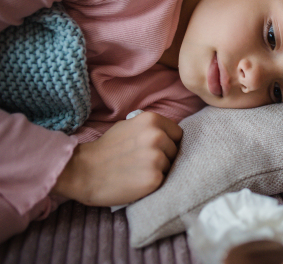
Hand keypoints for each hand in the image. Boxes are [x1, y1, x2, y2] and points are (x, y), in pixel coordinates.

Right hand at [51, 112, 181, 206]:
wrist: (82, 171)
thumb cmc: (106, 149)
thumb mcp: (128, 126)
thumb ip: (150, 128)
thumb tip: (168, 133)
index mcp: (152, 120)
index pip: (178, 134)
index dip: (169, 143)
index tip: (157, 150)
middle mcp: (157, 136)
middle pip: (176, 151)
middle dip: (165, 157)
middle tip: (143, 163)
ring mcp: (156, 158)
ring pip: (171, 166)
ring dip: (159, 171)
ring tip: (138, 172)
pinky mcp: (154, 178)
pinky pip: (164, 181)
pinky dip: (153, 184)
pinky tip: (137, 182)